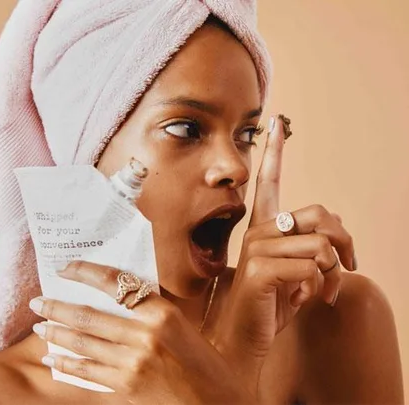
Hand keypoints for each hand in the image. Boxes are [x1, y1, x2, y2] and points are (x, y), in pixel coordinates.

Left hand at [29, 262, 256, 404]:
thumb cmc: (203, 364)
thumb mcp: (182, 326)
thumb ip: (150, 311)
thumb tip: (112, 297)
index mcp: (163, 312)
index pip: (115, 282)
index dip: (85, 272)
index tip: (65, 268)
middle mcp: (145, 335)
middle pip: (89, 316)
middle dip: (57, 307)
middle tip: (37, 301)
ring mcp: (134, 363)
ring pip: (83, 344)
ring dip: (56, 334)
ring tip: (39, 327)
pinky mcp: (127, 388)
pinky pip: (88, 373)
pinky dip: (66, 365)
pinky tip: (52, 359)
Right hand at [211, 115, 357, 393]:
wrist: (244, 341)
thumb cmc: (270, 306)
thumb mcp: (296, 273)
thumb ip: (310, 248)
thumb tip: (336, 238)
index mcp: (262, 228)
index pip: (268, 182)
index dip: (273, 152)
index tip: (276, 123)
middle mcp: (257, 232)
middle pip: (321, 214)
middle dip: (346, 241)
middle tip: (348, 265)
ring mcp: (256, 250)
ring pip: (322, 245)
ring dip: (335, 273)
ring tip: (324, 290)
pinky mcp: (260, 271)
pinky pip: (313, 266)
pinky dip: (323, 286)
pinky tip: (309, 298)